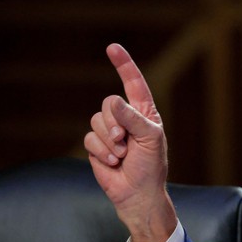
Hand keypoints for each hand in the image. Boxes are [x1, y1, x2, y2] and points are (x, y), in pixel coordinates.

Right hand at [84, 43, 176, 241]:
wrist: (138, 193)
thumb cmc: (151, 166)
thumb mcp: (150, 139)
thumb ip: (133, 119)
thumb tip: (114, 100)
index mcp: (144, 112)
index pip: (133, 83)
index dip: (123, 65)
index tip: (112, 48)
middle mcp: (125, 118)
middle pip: (108, 103)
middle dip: (115, 124)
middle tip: (127, 142)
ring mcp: (109, 131)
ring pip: (96, 121)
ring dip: (109, 140)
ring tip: (123, 154)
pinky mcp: (96, 145)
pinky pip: (89, 138)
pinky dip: (101, 151)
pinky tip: (113, 162)